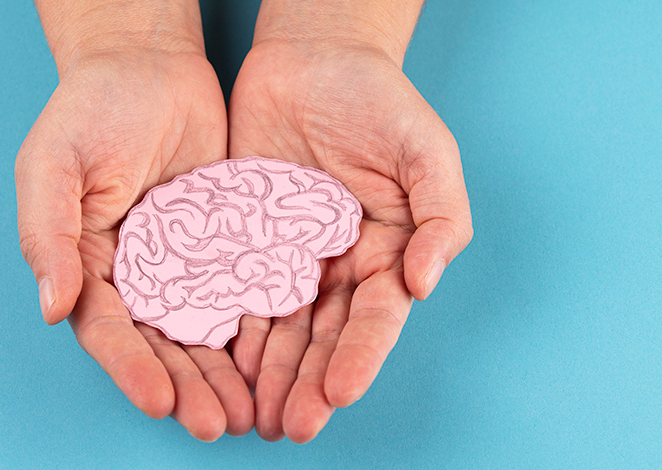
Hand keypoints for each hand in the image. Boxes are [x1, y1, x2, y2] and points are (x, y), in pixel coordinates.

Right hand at [16, 2, 252, 439]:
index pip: (108, 329)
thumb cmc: (89, 110)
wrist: (148, 66)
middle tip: (219, 423)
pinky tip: (277, 357)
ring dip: (225, 373)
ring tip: (252, 411)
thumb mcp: (52, 165)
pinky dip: (256, 326)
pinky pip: (241, 290)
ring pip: (204, 329)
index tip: (161, 400)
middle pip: (161, 344)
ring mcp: (182, 263)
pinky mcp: (225, 243)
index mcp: (88, 266)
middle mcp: (136, 275)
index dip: (132, 367)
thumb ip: (47, 235)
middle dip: (189, 386)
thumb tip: (52, 309)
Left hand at [227, 11, 472, 441]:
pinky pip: (234, 289)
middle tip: (289, 426)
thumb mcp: (427, 151)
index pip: (373, 317)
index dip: (359, 357)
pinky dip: (229, 328)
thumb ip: (442, 218)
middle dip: (307, 383)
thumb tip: (423, 285)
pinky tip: (220, 362)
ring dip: (267, 373)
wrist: (312, 58)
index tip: (338, 393)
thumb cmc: (377, 100)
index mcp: (384, 252)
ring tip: (254, 415)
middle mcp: (336, 265)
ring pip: (277, 325)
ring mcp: (287, 256)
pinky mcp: (244, 239)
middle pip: (322, 335)